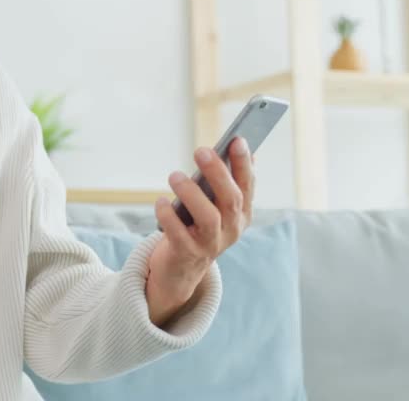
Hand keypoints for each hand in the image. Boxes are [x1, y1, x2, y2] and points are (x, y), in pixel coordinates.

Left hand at [145, 137, 254, 327]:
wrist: (182, 268)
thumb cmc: (197, 225)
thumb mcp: (215, 205)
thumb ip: (225, 180)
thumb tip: (237, 145)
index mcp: (241, 213)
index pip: (247, 185)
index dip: (244, 163)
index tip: (237, 139)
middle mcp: (231, 229)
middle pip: (231, 200)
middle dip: (218, 173)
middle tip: (201, 151)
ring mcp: (211, 244)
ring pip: (208, 218)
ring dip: (191, 193)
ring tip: (175, 175)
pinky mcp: (187, 253)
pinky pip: (178, 234)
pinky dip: (168, 215)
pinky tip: (160, 201)